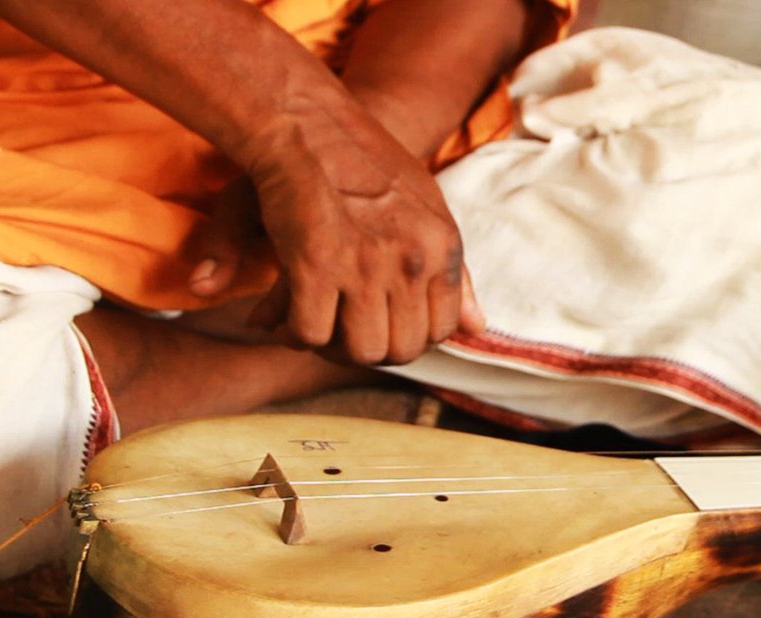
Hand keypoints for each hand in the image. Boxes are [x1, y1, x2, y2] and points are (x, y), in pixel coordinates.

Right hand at [197, 111, 484, 365]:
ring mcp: (365, 265)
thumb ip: (455, 273)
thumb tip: (477, 327)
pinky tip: (284, 318)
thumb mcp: (428, 209)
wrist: (308, 124)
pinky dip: (295, 333)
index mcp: (442, 247)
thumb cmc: (365, 166)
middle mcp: (411, 260)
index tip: (380, 327)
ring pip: (360, 349)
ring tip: (314, 326)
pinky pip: (310, 333)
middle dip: (369, 348)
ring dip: (332, 347)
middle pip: (402, 350)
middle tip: (342, 332)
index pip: (441, 331)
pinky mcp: (315, 264)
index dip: (407, 339)